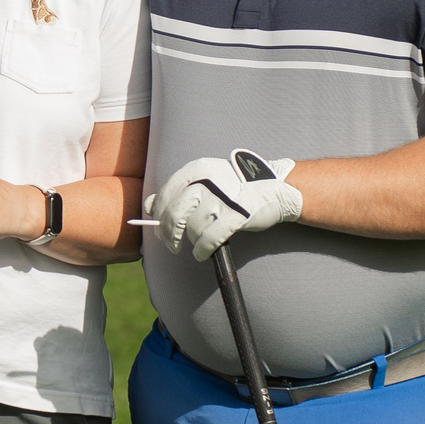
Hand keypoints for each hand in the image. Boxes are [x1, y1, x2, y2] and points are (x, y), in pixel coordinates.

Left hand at [148, 155, 299, 262]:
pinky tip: (201, 254)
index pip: (165, 195)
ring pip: (193, 228)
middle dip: (168, 234)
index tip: (158, 228)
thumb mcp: (205, 178)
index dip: (158, 215)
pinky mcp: (237, 215)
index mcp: (196, 170)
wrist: (276, 187)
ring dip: (191, 241)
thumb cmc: (235, 186)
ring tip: (196, 243)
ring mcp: (222, 199)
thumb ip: (178, 190)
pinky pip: (209, 239)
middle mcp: (206, 182)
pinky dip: (202, 250)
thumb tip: (148, 206)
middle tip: (170, 245)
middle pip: (174, 214)